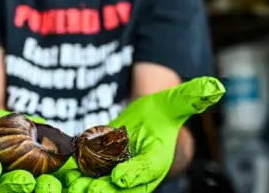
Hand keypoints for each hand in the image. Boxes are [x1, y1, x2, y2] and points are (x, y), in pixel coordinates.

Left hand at [63, 76, 224, 192]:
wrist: (142, 127)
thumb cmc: (160, 116)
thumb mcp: (174, 102)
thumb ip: (191, 97)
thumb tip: (215, 86)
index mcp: (156, 161)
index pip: (147, 171)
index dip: (134, 175)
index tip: (120, 177)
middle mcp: (134, 175)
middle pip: (119, 190)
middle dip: (103, 190)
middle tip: (87, 189)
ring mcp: (111, 177)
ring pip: (96, 187)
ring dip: (81, 188)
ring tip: (68, 186)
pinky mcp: (92, 172)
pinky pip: (79, 177)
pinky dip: (67, 178)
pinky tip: (53, 176)